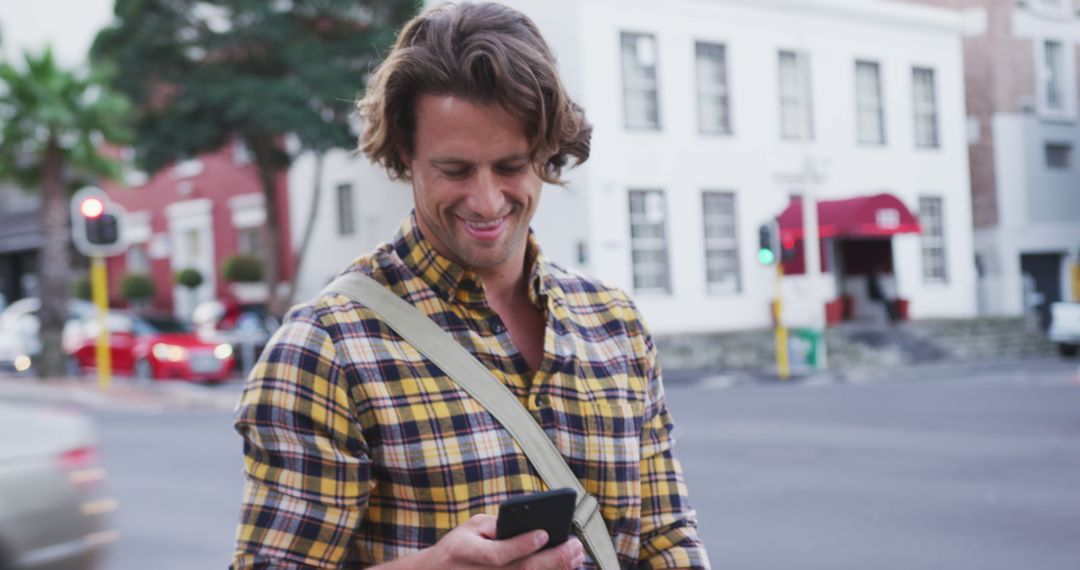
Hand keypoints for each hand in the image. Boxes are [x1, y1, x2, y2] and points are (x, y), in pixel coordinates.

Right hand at [418, 514, 584, 568]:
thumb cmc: (460, 546)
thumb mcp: (471, 527)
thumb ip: (497, 526)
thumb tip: (530, 525)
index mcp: (468, 552)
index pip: (498, 554)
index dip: (521, 545)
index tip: (543, 533)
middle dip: (553, 559)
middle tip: (574, 546)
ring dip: (557, 569)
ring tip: (576, 556)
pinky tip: (565, 568)